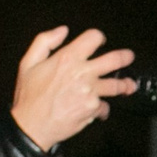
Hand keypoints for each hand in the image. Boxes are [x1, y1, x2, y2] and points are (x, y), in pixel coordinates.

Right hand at [9, 27, 138, 150]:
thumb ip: (44, 41)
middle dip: (124, 57)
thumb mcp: (28, 62)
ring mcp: (91, 92)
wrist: (31, 126)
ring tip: (128, 85)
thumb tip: (63, 30)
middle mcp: (83, 73)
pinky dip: (103, 108)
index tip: (99, 41)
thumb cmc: (29, 96)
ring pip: (117, 86)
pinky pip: (105, 107)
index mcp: (68, 58)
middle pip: (114, 60)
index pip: (94, 38)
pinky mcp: (93, 109)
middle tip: (129, 57)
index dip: (98, 37)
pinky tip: (100, 110)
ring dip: (124, 85)